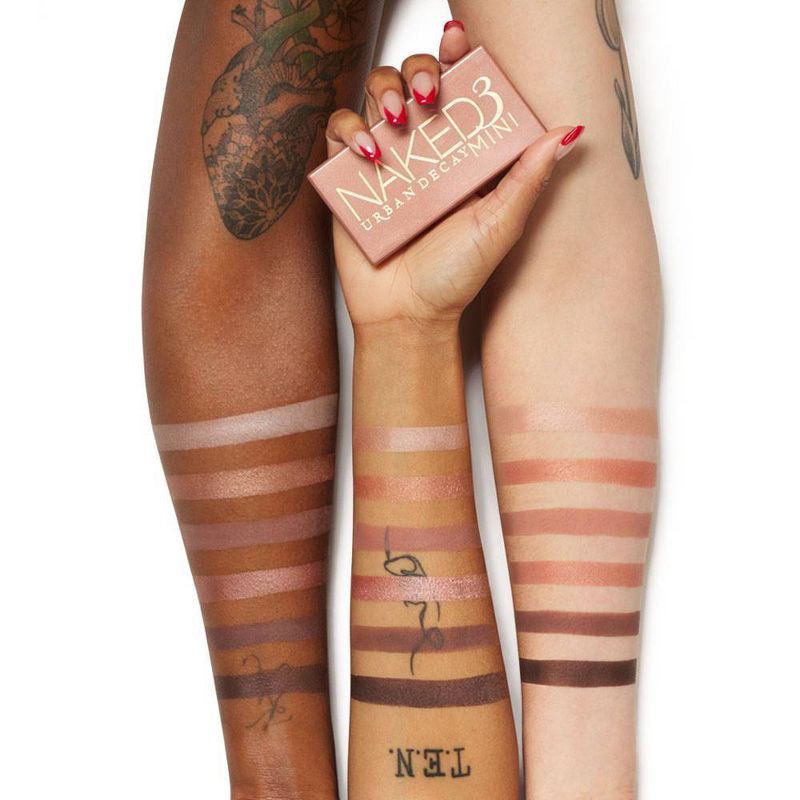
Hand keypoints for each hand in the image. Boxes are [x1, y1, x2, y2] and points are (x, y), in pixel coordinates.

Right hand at [325, 23, 583, 330]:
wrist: (407, 316)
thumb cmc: (454, 277)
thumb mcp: (499, 225)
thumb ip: (529, 178)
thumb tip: (569, 131)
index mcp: (461, 155)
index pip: (459, 88)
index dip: (458, 55)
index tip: (460, 41)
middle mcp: (423, 151)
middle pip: (413, 79)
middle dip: (418, 69)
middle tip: (427, 94)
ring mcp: (386, 162)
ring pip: (374, 94)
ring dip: (382, 90)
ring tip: (396, 121)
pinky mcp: (349, 179)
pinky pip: (339, 133)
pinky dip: (348, 129)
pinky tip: (368, 153)